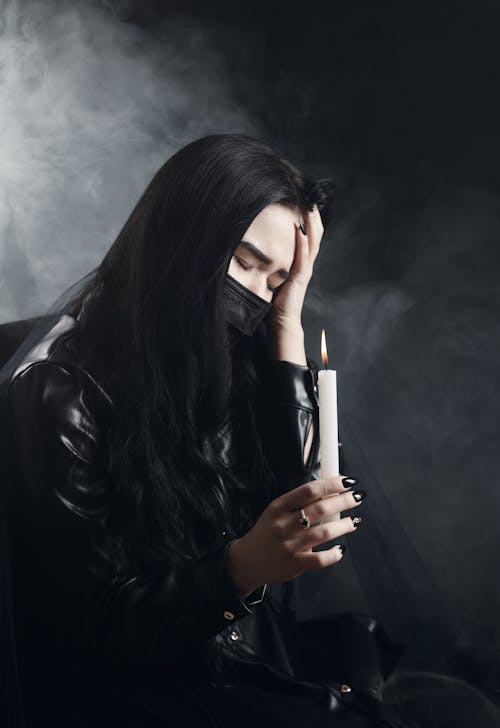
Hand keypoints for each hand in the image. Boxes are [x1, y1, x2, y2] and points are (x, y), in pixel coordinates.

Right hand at [226, 475, 363, 597]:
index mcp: (279, 506)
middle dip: (344, 501)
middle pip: (320, 508)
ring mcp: (289, 545)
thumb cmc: (267, 532)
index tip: (347, 481)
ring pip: (323, 532)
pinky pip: (320, 559)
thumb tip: (331, 492)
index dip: (331, 484)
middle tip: (357, 497)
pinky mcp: (294, 564)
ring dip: (344, 526)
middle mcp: (283, 524)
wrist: (247, 561)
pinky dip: (334, 553)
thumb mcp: (276, 511)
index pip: (309, 490)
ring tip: (354, 522)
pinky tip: (340, 549)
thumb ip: (299, 502)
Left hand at [268, 203, 323, 330]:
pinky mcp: (300, 277)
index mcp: (301, 262)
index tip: (305, 201)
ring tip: (309, 207)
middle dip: (313, 216)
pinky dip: (302, 242)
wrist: (282, 321)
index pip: (309, 236)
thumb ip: (274, 262)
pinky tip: (300, 229)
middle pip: (315, 235)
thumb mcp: (274, 275)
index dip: (309, 219)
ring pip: (312, 242)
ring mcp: (305, 270)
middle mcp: (306, 264)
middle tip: (311, 197)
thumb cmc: (276, 300)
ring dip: (311, 224)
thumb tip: (258, 247)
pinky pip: (302, 256)